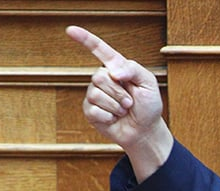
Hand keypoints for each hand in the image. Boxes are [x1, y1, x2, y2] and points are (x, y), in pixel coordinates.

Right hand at [66, 25, 172, 179]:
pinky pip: (94, 109)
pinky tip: (114, 118)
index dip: (85, 39)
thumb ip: (133, 69)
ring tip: (123, 110)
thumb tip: (112, 71)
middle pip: (99, 76)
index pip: (99, 50)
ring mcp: (94, 94)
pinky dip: (109, 116)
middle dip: (119, 92)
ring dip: (115, 105)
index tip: (70, 30)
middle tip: (130, 102)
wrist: (145, 131)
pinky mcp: (90, 110)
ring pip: (96, 93)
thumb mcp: (149, 83)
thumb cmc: (148, 106)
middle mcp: (103, 78)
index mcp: (117, 68)